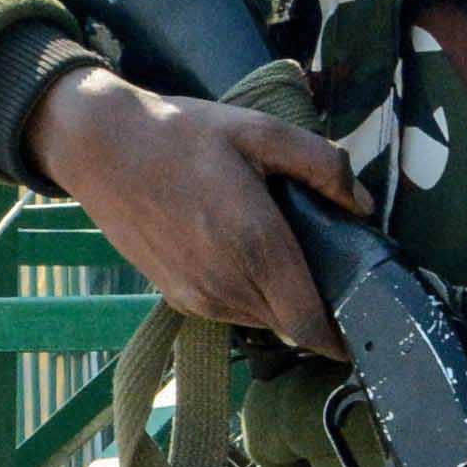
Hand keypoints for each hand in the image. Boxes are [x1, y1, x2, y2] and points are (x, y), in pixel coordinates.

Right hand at [31, 63, 360, 353]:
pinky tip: (244, 253)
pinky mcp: (178, 298)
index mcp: (256, 245)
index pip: (311, 324)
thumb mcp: (259, 131)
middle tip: (332, 271)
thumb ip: (322, 165)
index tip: (364, 325)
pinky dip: (250, 295)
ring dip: (282, 301)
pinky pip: (232, 312)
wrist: (101, 148)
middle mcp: (228, 283)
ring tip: (285, 253)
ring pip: (262, 320)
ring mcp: (199, 297)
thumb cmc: (182, 135)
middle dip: (317, 309)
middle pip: (291, 325)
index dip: (341, 336)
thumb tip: (362, 205)